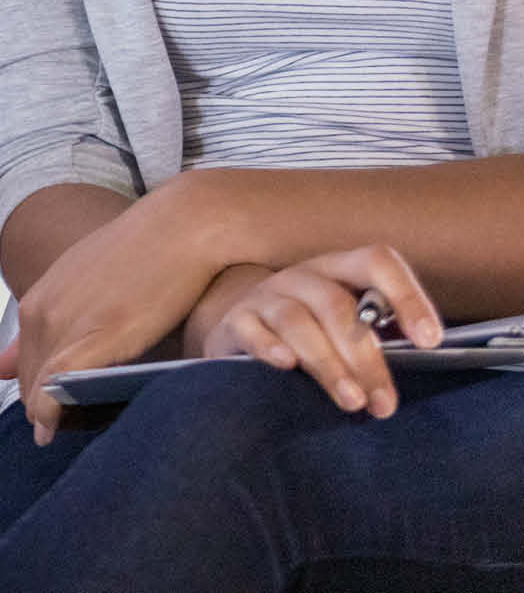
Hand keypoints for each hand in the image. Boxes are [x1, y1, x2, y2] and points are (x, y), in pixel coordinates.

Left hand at [0, 189, 221, 441]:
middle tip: (60, 432)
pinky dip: (52, 410)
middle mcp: (42, 309)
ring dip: (46, 415)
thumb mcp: (89, 284)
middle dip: (39, 406)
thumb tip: (0, 363)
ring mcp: (66, 322)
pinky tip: (57, 431)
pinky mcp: (97, 335)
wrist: (182, 227)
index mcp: (41, 298)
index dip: (35, 389)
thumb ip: (53, 319)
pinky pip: (58, 383)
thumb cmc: (146, 256)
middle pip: (27, 376)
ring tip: (62, 438)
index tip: (52, 412)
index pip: (23, 360)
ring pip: (40, 384)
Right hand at [200, 246, 443, 418]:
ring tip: (350, 401)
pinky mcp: (235, 321)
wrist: (246, 339)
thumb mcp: (348, 329)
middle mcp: (302, 277)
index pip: (376, 262)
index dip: (407, 296)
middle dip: (364, 357)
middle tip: (383, 403)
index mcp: (339, 271)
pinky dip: (269, 347)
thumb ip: (380, 336)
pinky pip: (251, 330)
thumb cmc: (314, 339)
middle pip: (336, 305)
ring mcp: (264, 296)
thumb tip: (424, 358)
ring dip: (328, 364)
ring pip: (296, 321)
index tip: (430, 342)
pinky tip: (286, 366)